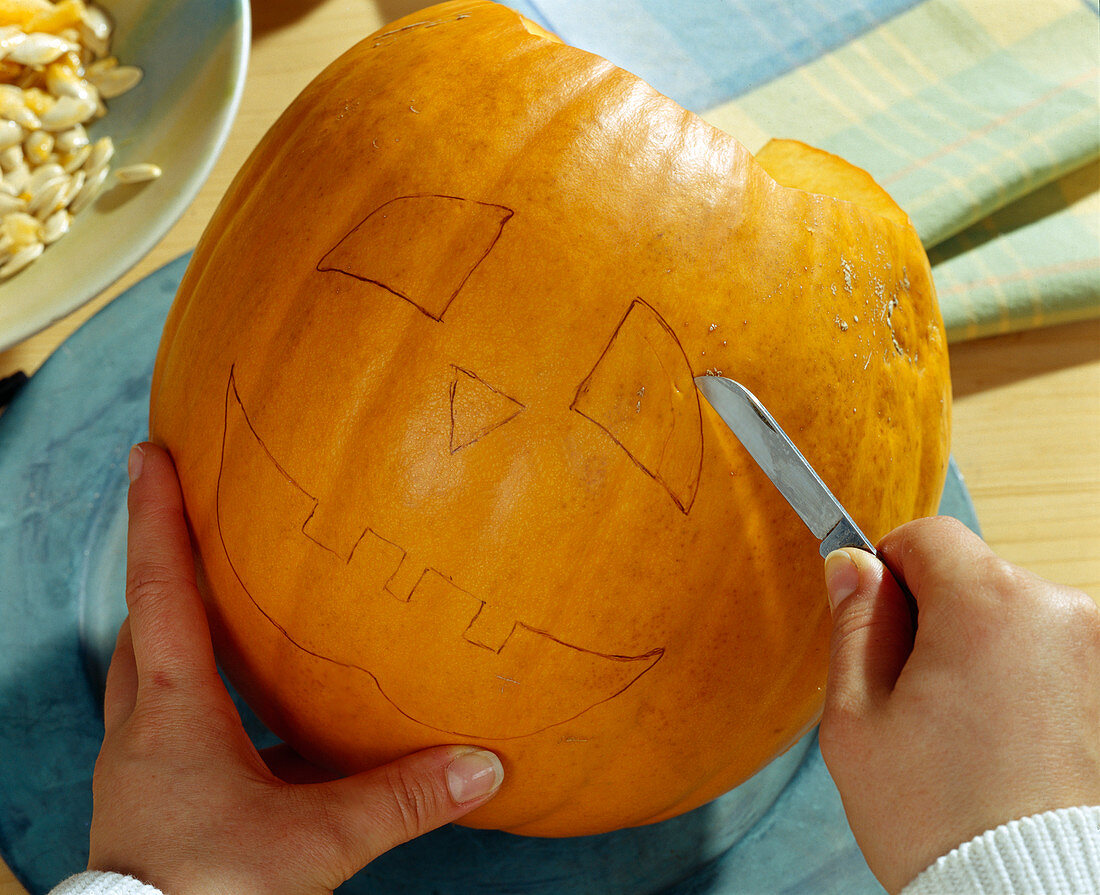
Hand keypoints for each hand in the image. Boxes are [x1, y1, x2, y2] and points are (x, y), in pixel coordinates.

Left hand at [88, 443, 502, 894]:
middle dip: (159, 568)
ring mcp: (141, 771)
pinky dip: (204, 708)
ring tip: (221, 613)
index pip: (161, 591)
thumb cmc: (211, 894)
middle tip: (183, 523)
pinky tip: (256, 732)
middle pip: (142, 626)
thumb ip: (401, 797)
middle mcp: (144, 731)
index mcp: (175, 712)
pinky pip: (172, 732)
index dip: (156, 517)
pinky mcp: (151, 807)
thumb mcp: (316, 843)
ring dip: (176, 636)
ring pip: (147, 677)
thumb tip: (483, 765)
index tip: (149, 453)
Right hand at [818, 516, 1099, 893]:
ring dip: (980, 650)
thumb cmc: (941, 820)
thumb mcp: (857, 720)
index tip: (876, 622)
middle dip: (933, 619)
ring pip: (1010, 616)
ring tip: (964, 732)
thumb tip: (852, 567)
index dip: (887, 571)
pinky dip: (1021, 679)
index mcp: (989, 607)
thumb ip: (854, 625)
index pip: (927, 536)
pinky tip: (1003, 742)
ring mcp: (1097, 651)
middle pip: (971, 576)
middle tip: (915, 699)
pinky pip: (1048, 654)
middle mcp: (1059, 612)